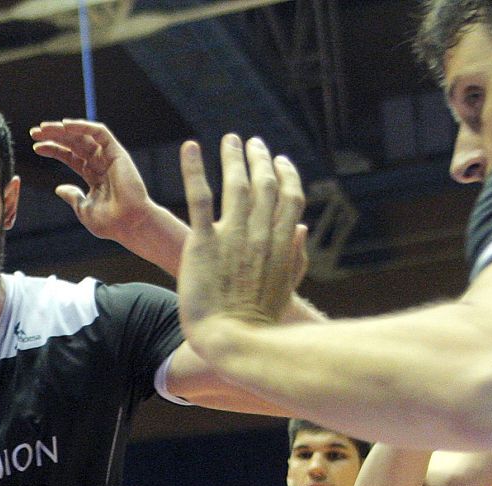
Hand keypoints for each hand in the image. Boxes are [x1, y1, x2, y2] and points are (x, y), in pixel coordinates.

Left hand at [31, 119, 154, 243]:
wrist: (129, 224)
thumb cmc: (110, 222)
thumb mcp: (84, 210)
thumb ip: (73, 197)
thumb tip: (58, 189)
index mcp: (93, 176)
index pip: (70, 157)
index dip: (53, 150)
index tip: (36, 147)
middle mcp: (100, 163)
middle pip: (74, 143)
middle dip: (54, 136)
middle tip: (34, 132)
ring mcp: (108, 157)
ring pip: (83, 136)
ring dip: (63, 129)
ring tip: (43, 128)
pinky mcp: (117, 152)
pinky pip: (99, 133)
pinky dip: (83, 126)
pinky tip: (65, 125)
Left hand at [177, 136, 307, 355]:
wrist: (232, 340)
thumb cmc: (258, 321)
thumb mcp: (285, 289)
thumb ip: (295, 257)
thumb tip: (301, 229)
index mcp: (282, 244)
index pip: (290, 198)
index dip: (286, 175)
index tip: (280, 160)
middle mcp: (261, 234)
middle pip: (264, 184)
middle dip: (260, 159)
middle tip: (252, 142)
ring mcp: (233, 236)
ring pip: (236, 184)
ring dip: (233, 157)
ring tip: (229, 139)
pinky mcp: (203, 242)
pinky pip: (199, 197)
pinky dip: (194, 169)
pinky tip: (190, 147)